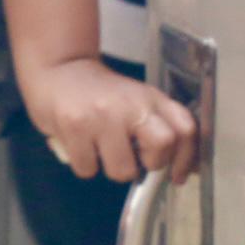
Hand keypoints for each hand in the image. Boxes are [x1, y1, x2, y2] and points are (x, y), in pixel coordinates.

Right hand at [18, 56, 197, 182]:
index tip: (177, 176)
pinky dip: (84, 164)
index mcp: (151, 98)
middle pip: (163, 145)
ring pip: (123, 170)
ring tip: (101, 151)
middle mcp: (131, 104)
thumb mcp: (135, 99)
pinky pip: (88, 168)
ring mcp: (103, 115)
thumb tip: (173, 168)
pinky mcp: (75, 125)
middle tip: (134, 159)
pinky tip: (80, 146)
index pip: (186, 129)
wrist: (58, 68)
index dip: (187, 158)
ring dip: (111, 169)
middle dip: (150, 164)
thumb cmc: (98, 93)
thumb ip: (155, 125)